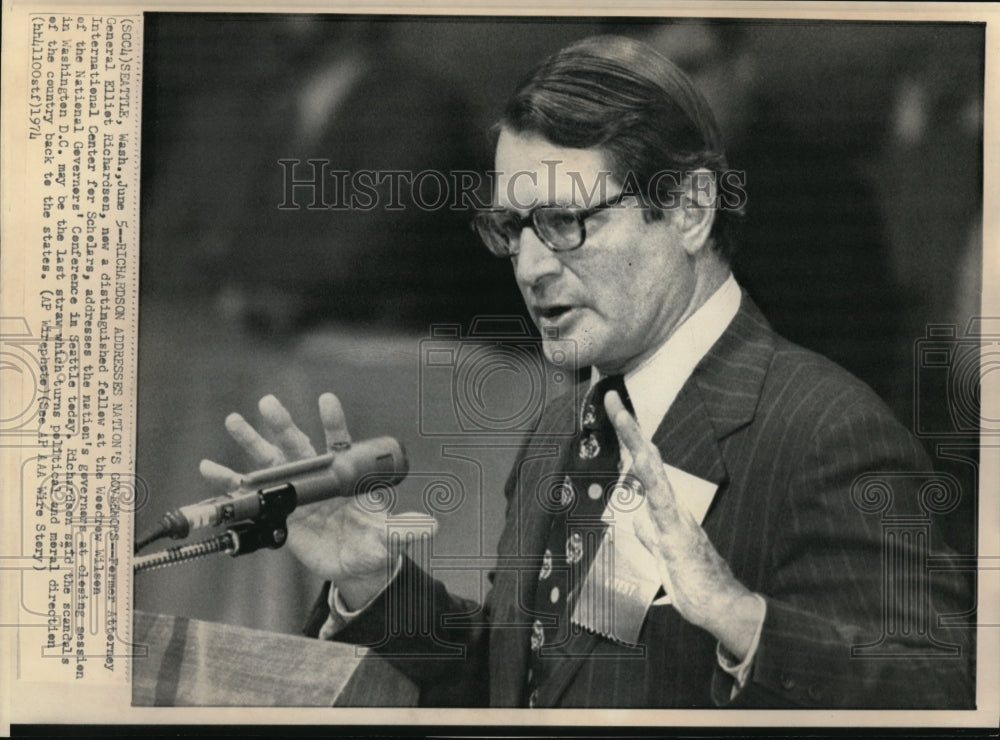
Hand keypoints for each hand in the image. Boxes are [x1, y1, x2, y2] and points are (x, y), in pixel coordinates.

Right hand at [200, 393, 435, 609]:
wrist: (354, 563)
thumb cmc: (373, 542)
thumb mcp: (387, 538)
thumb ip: (403, 531)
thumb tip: (430, 527)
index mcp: (344, 476)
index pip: (340, 442)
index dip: (334, 421)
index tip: (327, 400)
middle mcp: (318, 477)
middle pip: (299, 445)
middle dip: (283, 423)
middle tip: (268, 402)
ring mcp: (296, 491)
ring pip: (271, 460)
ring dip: (252, 440)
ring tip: (234, 419)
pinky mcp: (278, 510)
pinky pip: (250, 493)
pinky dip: (229, 480)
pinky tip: (210, 468)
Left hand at [605, 391, 764, 659]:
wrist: (721, 606)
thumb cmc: (694, 582)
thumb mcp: (660, 556)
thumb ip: (649, 536)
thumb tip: (637, 520)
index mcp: (665, 510)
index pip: (643, 467)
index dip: (629, 440)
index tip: (615, 412)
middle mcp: (671, 507)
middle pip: (647, 459)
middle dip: (628, 428)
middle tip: (610, 398)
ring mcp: (675, 518)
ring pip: (653, 472)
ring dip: (636, 443)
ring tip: (621, 417)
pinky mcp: (678, 534)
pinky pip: (662, 502)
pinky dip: (652, 479)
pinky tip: (644, 461)